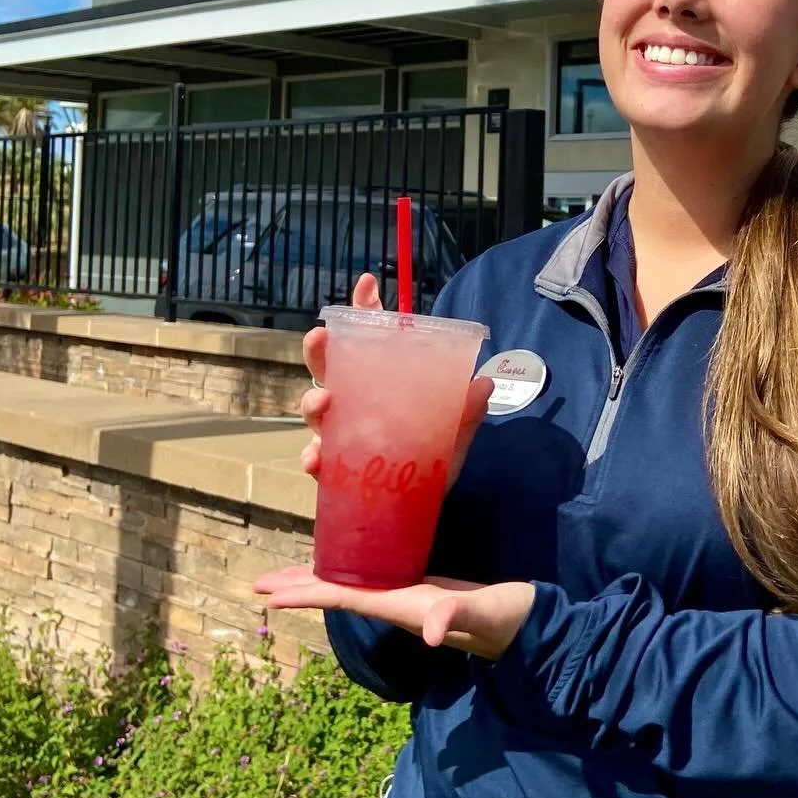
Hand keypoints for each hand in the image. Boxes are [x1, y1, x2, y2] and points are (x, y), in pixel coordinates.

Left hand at [251, 568, 535, 660]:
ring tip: (288, 578)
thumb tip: (428, 630)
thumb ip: (457, 617)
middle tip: (259, 585)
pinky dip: (353, 569)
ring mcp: (411, 598)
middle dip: (299, 590)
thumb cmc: (508, 618)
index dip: (307, 595)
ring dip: (319, 583)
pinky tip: (349, 561)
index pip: (345, 597)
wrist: (531, 626)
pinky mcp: (425, 588)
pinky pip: (375, 578)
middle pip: (339, 595)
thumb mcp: (485, 613)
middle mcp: (400, 605)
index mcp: (404, 607)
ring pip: (353, 588)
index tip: (268, 594)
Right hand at [298, 272, 491, 485]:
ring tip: (324, 402)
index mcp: (384, 385)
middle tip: (320, 337)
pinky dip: (314, 459)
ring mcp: (342, 435)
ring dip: (314, 401)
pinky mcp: (335, 471)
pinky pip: (318, 461)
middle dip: (320, 350)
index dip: (365, 310)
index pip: (369, 340)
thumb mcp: (454, 435)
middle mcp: (357, 404)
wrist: (422, 513)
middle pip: (330, 368)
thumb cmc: (433, 462)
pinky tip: (316, 460)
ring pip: (317, 410)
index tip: (366, 284)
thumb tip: (484, 383)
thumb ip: (466, 413)